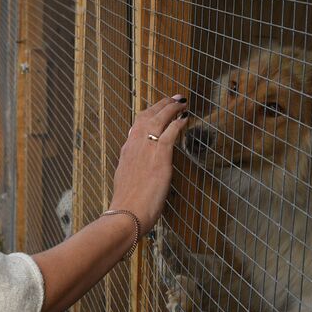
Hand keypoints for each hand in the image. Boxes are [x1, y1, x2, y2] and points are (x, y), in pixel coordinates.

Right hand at [107, 95, 190, 231]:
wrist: (127, 213)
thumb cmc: (127, 203)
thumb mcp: (126, 179)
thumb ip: (134, 168)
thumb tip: (140, 166)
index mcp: (126, 150)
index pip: (137, 124)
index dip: (149, 113)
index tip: (158, 108)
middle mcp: (134, 145)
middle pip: (148, 116)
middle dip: (161, 104)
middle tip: (174, 98)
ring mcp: (146, 148)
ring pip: (159, 119)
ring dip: (171, 108)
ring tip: (182, 102)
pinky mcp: (159, 156)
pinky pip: (170, 132)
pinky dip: (178, 123)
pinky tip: (185, 119)